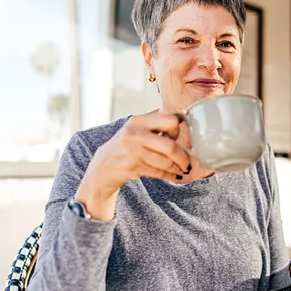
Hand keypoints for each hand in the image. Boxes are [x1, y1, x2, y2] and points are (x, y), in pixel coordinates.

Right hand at [76, 111, 190, 219]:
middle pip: (170, 145)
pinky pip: (159, 172)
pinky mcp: (132, 167)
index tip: (177, 138)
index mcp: (138, 120)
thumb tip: (182, 114)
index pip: (169, 119)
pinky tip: (175, 176)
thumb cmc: (124, 148)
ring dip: (178, 167)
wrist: (101, 169)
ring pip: (166, 161)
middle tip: (188, 162)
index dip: (177, 130)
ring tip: (183, 170)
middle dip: (183, 157)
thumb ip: (154, 122)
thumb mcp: (135, 129)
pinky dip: (170, 175)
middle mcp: (134, 134)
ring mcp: (132, 151)